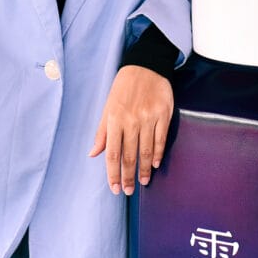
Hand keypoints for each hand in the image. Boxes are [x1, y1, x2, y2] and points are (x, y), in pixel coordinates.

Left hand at [91, 66, 173, 194]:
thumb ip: (102, 132)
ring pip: (146, 151)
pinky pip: (161, 139)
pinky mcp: (164, 115)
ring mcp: (149, 118)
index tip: (115, 188)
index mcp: (115, 119)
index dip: (113, 174)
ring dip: (144, 169)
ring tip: (143, 182)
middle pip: (129, 156)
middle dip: (128, 177)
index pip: (112, 153)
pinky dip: (158, 154)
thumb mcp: (107, 107)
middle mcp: (131, 120)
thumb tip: (93, 154)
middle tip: (129, 191)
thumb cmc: (124, 87)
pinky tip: (155, 164)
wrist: (147, 66)